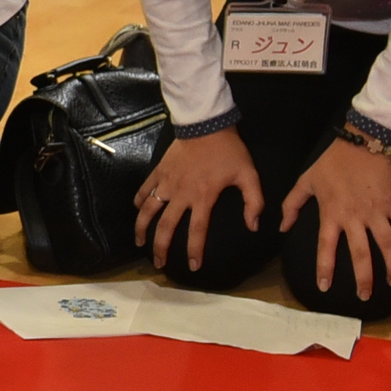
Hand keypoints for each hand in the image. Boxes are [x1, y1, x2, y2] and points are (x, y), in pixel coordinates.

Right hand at [133, 129, 261, 274]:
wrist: (206, 124)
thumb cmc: (229, 151)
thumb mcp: (248, 175)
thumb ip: (253, 202)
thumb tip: (253, 226)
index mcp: (203, 197)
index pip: (197, 230)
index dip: (194, 250)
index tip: (193, 266)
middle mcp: (181, 194)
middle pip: (166, 226)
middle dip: (161, 248)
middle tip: (159, 264)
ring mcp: (166, 183)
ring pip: (149, 210)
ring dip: (142, 228)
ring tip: (140, 243)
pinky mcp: (159, 171)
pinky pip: (144, 189)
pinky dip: (139, 200)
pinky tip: (137, 210)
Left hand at [282, 138, 390, 299]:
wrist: (362, 141)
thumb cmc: (332, 162)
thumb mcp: (306, 181)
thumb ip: (292, 205)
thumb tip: (282, 228)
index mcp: (332, 214)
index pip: (326, 247)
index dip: (325, 268)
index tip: (324, 287)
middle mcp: (355, 218)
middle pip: (361, 254)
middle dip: (364, 278)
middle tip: (364, 296)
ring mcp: (377, 212)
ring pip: (387, 245)